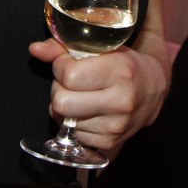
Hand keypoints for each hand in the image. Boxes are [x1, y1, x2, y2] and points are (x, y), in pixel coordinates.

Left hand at [28, 40, 168, 154]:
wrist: (153, 89)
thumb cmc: (123, 62)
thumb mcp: (101, 46)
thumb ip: (64, 45)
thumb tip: (35, 49)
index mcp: (121, 71)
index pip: (69, 75)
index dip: (61, 66)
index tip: (70, 62)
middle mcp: (122, 101)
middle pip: (61, 101)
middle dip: (60, 87)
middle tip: (72, 81)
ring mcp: (116, 125)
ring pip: (63, 118)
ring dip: (65, 106)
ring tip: (81, 94)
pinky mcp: (110, 141)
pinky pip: (72, 133)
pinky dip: (74, 121)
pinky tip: (87, 109)